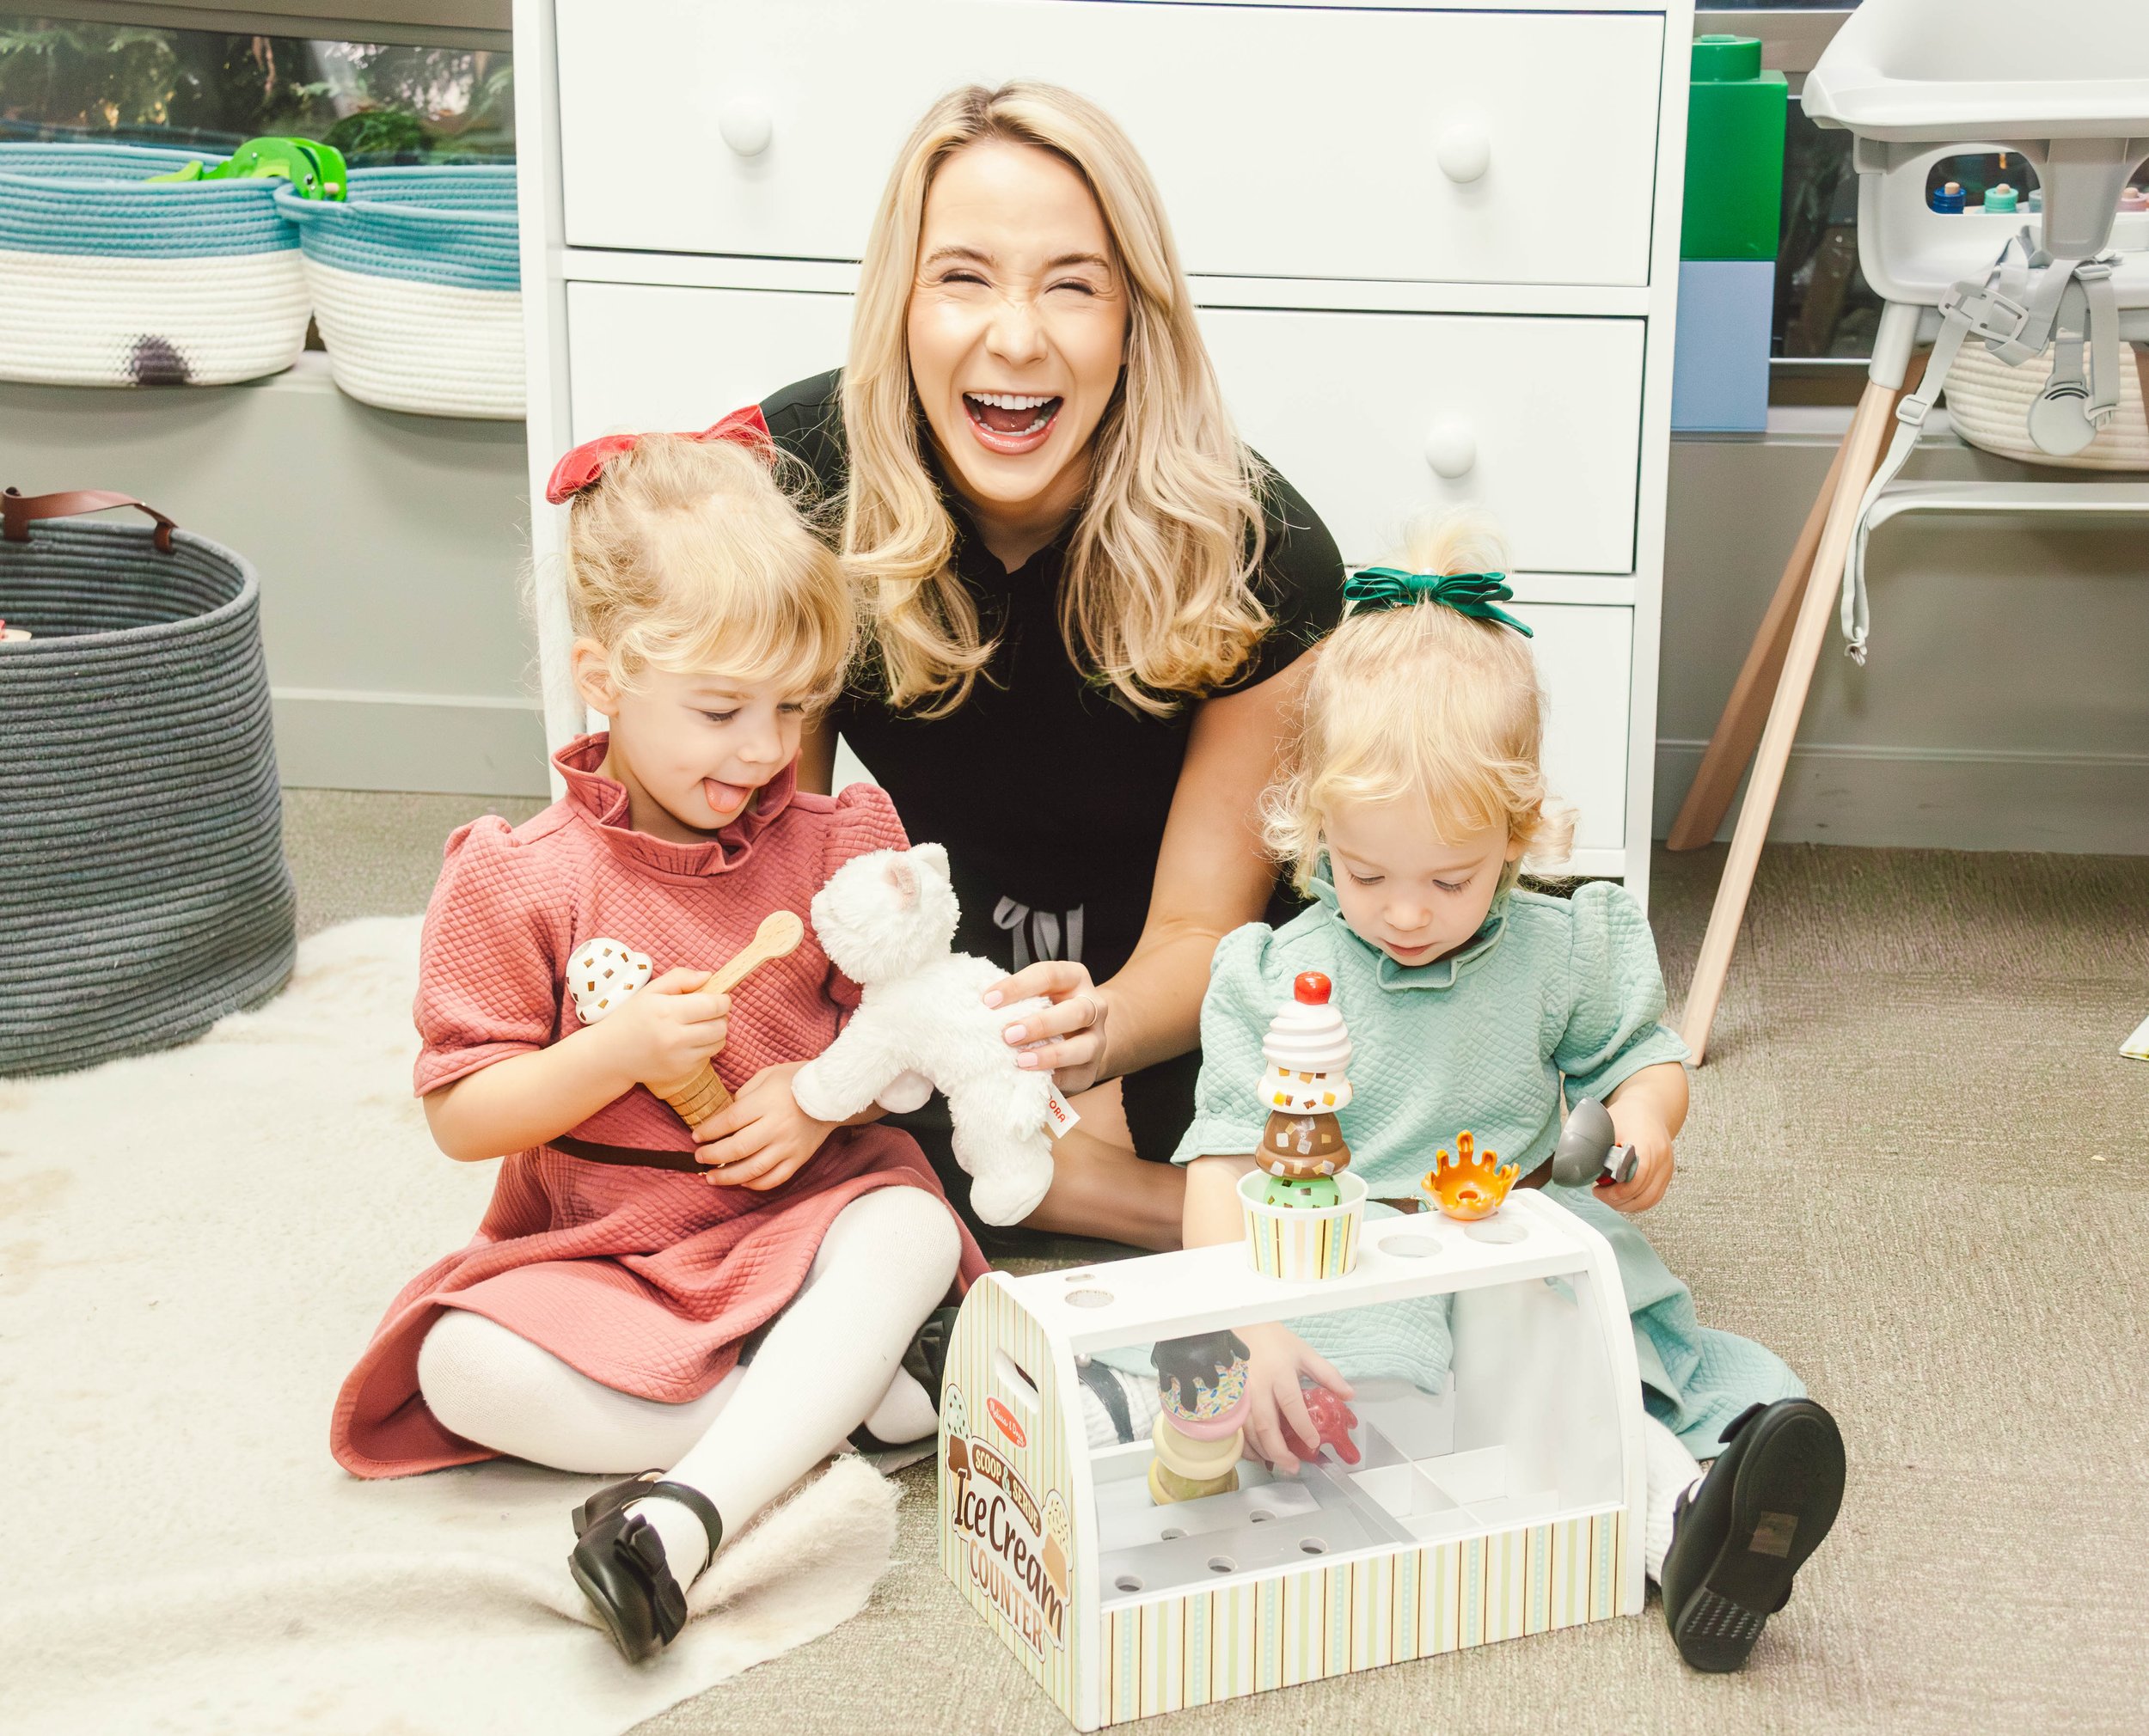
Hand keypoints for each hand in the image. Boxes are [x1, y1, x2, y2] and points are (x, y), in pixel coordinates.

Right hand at [591, 967, 729, 1092]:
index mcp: (667, 1011)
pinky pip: (707, 1056)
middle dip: (721, 1016)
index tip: (719, 997)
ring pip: (719, 1043)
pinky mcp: (681, 1072)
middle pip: (721, 1026)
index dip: (723, 1000)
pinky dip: (704, 1047)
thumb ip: (680, 978)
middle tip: (710, 1011)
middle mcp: (674, 1037)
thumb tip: (708, 976)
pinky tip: (688, 1041)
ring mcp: (678, 1058)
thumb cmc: (631, 1018)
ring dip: (716, 1032)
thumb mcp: (650, 991)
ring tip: (700, 1025)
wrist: (610, 1055)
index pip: (713, 1006)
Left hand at [692, 1061, 836, 1190]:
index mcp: (767, 1102)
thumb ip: (744, 1094)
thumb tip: (724, 1116)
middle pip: (738, 1148)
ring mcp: (789, 1146)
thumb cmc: (796, 1080)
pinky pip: (775, 1178)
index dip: (710, 1130)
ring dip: (729, 1176)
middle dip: (713, 1156)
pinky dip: (756, 1184)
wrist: (833, 1093)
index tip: (697, 1136)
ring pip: (754, 1169)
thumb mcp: (767, 1075)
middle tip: (699, 1157)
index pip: (731, 1120)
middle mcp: (777, 1126)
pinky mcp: (799, 1159)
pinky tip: (742, 1182)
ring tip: (712, 1178)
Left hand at [983, 960, 1109, 1093]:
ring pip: (1084, 1047)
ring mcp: (1097, 1039)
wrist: (1077, 1036)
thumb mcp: (1037, 993)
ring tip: (1021, 1060)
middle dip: (1041, 1024)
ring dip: (1051, 1055)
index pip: (1049, 975)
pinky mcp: (1091, 1068)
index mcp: (1075, 979)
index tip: (988, 1000)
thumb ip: (1017, 998)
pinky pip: (1076, 1075)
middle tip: (1008, 1034)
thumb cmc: (1047, 1008)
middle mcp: (1093, 1006)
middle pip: (1076, 1012)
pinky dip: (1053, 1078)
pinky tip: (1031, 1078)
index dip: (1018, 986)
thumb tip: (979, 1006)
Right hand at [1236, 1322, 1353, 1475]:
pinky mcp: (1228, 1400)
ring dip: (1263, 1452)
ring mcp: (1239, 1395)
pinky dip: (1246, 1445)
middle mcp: (1257, 1386)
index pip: (1291, 1404)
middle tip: (1293, 1466)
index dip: (1303, 1427)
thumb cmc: (1274, 1342)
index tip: (1313, 1443)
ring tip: (1279, 1464)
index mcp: (1279, 1373)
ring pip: (1248, 1430)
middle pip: (1265, 1424)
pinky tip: (1258, 1454)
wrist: (1242, 1328)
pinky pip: (1235, 1429)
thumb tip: (1349, 1395)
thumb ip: (1327, 1375)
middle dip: (1279, 1450)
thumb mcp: (1304, 1353)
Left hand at [1596, 1097, 1674, 1213]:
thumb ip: (1597, 1145)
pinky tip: (1622, 1198)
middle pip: (1644, 1193)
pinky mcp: (1666, 1174)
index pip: (1639, 1175)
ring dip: (1627, 1205)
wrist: (1650, 1109)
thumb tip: (1578, 1166)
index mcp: (1647, 1143)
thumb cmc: (1628, 1115)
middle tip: (1599, 1195)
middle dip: (1618, 1201)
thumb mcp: (1607, 1124)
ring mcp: (1667, 1167)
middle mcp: (1662, 1157)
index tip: (1600, 1191)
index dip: (1620, 1190)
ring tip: (1608, 1198)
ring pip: (1650, 1199)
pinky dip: (1637, 1202)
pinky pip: (1654, 1196)